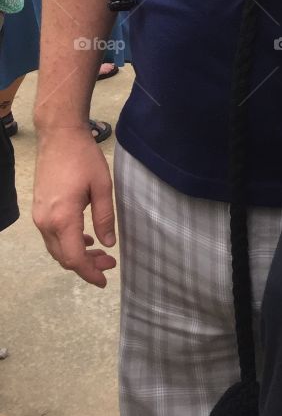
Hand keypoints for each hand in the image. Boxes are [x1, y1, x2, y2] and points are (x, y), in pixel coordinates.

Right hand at [33, 128, 116, 287]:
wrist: (58, 136)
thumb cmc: (83, 157)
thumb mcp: (102, 186)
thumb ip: (105, 217)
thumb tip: (108, 244)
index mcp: (62, 218)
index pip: (74, 258)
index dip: (89, 272)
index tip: (104, 279)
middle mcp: (45, 222)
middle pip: (63, 257)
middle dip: (86, 265)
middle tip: (109, 263)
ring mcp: (39, 217)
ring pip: (56, 248)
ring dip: (76, 254)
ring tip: (100, 253)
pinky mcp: (39, 209)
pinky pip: (52, 236)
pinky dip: (68, 243)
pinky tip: (84, 239)